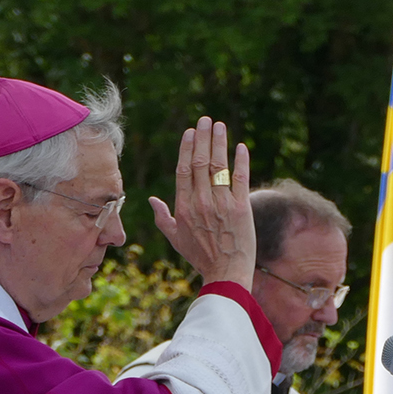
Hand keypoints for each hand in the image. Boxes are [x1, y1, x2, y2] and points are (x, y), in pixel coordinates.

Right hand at [148, 117, 252, 286]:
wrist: (226, 273)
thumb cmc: (200, 257)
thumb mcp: (175, 239)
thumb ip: (163, 217)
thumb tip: (151, 200)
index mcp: (184, 207)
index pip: (184, 170)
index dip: (187, 148)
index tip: (191, 132)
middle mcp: (201, 202)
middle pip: (201, 162)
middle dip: (203, 138)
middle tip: (206, 120)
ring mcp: (221, 204)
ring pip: (219, 166)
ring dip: (219, 143)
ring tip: (219, 125)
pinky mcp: (241, 208)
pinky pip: (240, 178)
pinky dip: (241, 161)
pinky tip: (240, 147)